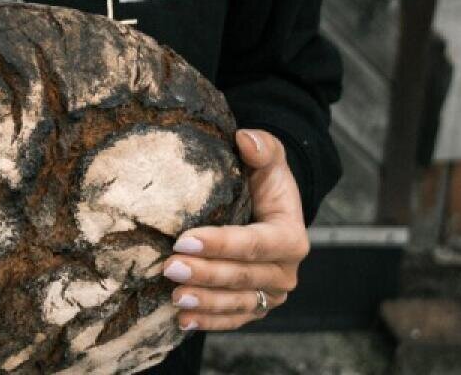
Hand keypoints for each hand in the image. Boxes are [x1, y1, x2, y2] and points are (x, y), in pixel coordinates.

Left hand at [160, 128, 309, 331]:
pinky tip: (182, 321)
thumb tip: (245, 139)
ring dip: (206, 302)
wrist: (267, 208)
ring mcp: (269, 293)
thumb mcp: (269, 160)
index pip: (255, 244)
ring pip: (237, 302)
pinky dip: (209, 322)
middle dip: (205, 274)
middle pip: (242, 276)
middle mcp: (284, 271)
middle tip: (169, 266)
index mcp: (291, 237)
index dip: (221, 244)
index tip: (185, 239)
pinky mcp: (254, 306)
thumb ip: (262, 147)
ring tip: (174, 296)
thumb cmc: (264, 181)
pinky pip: (233, 319)